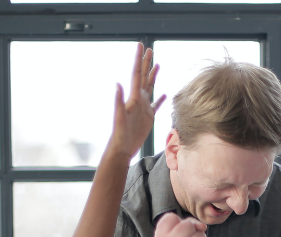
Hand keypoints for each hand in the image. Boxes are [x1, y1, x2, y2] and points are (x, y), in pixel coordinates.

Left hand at [107, 43, 165, 160]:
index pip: (137, 74)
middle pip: (144, 76)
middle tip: (150, 49)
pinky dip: (160, 99)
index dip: (139, 59)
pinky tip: (163, 94)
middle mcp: (138, 99)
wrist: (122, 147)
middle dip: (146, 62)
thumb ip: (118, 100)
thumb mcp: (119, 116)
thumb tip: (117, 84)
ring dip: (153, 75)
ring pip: (150, 87)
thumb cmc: (119, 133)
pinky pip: (156, 105)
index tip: (141, 46)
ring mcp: (144, 107)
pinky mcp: (148, 117)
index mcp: (133, 97)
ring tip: (157, 64)